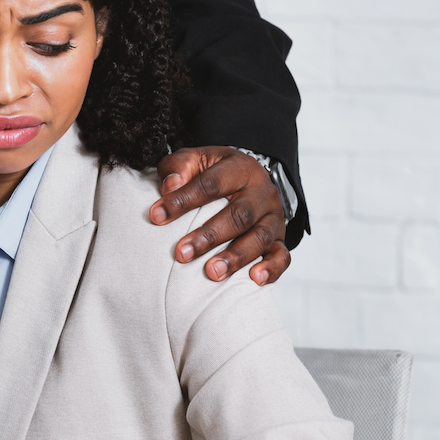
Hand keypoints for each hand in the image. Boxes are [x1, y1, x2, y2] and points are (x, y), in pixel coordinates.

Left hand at [149, 146, 290, 285]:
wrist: (246, 177)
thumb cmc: (214, 173)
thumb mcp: (195, 160)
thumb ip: (179, 167)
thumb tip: (170, 186)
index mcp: (240, 168)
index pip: (211, 184)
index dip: (183, 201)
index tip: (157, 216)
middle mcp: (262, 192)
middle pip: (239, 215)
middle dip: (209, 236)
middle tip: (182, 253)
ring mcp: (273, 217)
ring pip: (260, 238)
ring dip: (235, 256)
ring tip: (211, 272)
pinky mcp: (279, 238)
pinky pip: (282, 255)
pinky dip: (271, 268)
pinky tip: (255, 279)